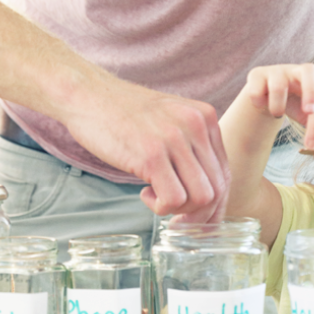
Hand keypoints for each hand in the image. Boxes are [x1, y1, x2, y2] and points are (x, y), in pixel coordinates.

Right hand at [64, 79, 230, 222]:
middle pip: (217, 189)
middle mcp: (196, 126)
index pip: (225, 173)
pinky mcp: (151, 155)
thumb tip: (206, 194)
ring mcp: (174, 139)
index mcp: (205, 117)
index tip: (198, 219)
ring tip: (156, 198)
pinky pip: (173, 199)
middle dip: (198, 214)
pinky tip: (144, 193)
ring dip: (179, 210)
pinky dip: (160, 207)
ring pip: (201, 198)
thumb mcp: (170, 119)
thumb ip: (191, 146)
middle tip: (175, 217)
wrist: (87, 95)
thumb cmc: (124, 113)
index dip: (215, 204)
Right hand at [243, 64, 313, 155]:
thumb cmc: (294, 104)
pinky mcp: (257, 74)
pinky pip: (256, 91)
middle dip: (311, 92)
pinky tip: (261, 104)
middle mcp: (297, 71)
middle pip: (310, 71)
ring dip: (277, 107)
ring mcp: (276, 70)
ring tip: (277, 113)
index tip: (311, 145)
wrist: (268, 93)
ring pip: (278, 87)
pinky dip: (258, 103)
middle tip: (308, 113)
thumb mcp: (308, 120)